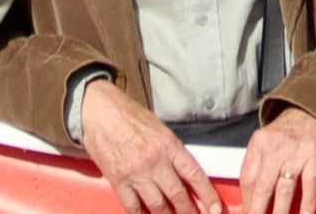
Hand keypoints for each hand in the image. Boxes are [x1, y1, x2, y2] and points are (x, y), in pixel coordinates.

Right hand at [71, 74, 215, 213]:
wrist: (99, 111)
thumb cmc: (130, 116)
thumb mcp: (159, 128)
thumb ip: (172, 151)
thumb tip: (185, 173)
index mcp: (168, 145)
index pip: (194, 174)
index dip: (207, 194)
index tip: (216, 209)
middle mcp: (154, 161)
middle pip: (177, 194)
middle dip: (189, 211)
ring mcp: (135, 173)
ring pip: (157, 205)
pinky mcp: (118, 180)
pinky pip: (133, 206)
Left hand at [235, 104, 315, 213]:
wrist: (312, 111)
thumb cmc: (286, 133)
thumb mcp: (266, 141)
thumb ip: (257, 163)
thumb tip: (249, 198)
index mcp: (259, 143)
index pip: (247, 178)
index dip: (246, 201)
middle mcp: (276, 148)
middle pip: (263, 187)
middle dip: (258, 212)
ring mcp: (297, 153)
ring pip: (284, 190)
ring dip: (280, 213)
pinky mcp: (315, 158)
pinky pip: (309, 186)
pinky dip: (307, 205)